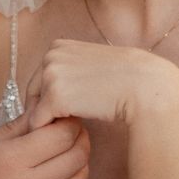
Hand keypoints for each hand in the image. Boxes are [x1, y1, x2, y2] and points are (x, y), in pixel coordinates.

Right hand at [0, 113, 90, 178]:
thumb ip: (16, 128)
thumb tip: (44, 112)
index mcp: (10, 159)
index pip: (62, 135)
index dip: (70, 123)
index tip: (65, 118)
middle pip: (77, 157)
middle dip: (80, 140)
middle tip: (72, 134)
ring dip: (78, 166)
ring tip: (66, 157)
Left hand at [27, 39, 178, 128]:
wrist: (145, 86)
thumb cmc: (125, 79)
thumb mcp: (91, 64)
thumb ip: (70, 71)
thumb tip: (50, 93)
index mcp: (58, 45)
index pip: (39, 78)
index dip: (51, 98)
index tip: (70, 109)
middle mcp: (50, 55)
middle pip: (33, 94)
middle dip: (46, 111)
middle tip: (69, 123)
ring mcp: (51, 75)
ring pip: (34, 110)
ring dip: (50, 123)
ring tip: (73, 127)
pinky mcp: (54, 96)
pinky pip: (38, 123)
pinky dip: (50, 133)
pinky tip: (71, 133)